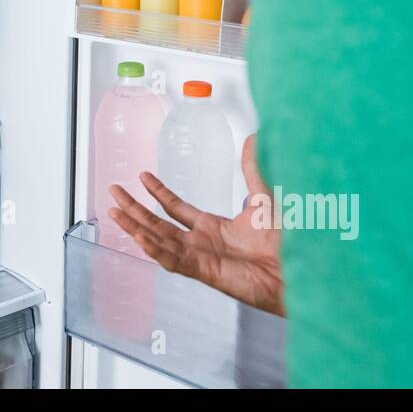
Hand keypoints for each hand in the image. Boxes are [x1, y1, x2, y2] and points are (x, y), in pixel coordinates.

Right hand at [108, 134, 284, 315]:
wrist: (299, 270)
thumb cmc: (287, 242)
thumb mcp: (265, 198)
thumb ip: (253, 170)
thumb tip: (253, 138)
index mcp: (214, 228)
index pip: (176, 208)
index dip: (158, 192)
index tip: (143, 177)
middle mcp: (202, 243)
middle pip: (158, 224)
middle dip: (134, 208)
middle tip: (113, 192)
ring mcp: (201, 258)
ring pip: (158, 241)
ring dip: (135, 226)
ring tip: (114, 212)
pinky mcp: (205, 272)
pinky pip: (172, 261)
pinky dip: (153, 249)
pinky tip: (138, 236)